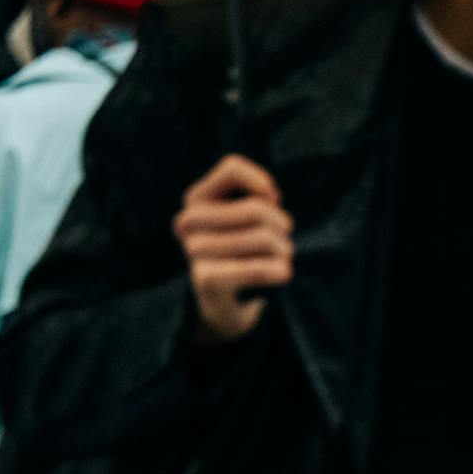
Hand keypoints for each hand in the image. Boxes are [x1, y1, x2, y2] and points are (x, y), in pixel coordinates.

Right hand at [176, 155, 293, 347]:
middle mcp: (188, 221)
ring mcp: (194, 250)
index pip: (232, 168)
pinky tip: (278, 276)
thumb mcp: (249, 218)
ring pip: (266, 240)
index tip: (274, 201)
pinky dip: (281, 272)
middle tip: (281, 243)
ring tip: (278, 261)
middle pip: (258, 209)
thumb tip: (270, 196)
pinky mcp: (207, 279)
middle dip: (283, 227)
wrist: (226, 305)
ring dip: (285, 252)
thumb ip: (259, 196)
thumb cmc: (244, 253)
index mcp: (197, 199)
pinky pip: (263, 268)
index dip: (263, 183)